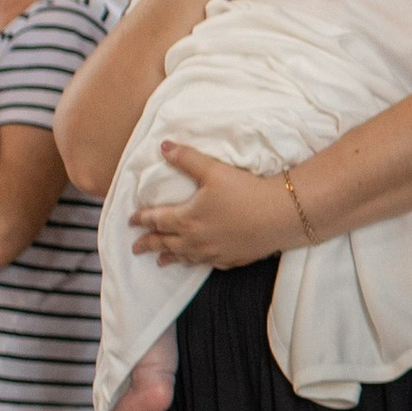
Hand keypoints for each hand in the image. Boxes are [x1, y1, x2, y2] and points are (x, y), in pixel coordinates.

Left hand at [127, 146, 299, 272]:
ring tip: (160, 261)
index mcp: (187, 218)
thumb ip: (187, 159)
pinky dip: (198, 262)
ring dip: (170, 257)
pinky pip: (209, 263)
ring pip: (185, 257)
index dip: (142, 219)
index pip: (157, 220)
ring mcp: (214, 252)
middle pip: (166, 242)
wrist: (280, 215)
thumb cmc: (245, 191)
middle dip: (149, 244)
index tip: (131, 221)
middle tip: (136, 248)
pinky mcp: (233, 259)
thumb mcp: (213, 170)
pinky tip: (199, 261)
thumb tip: (163, 146)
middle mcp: (196, 240)